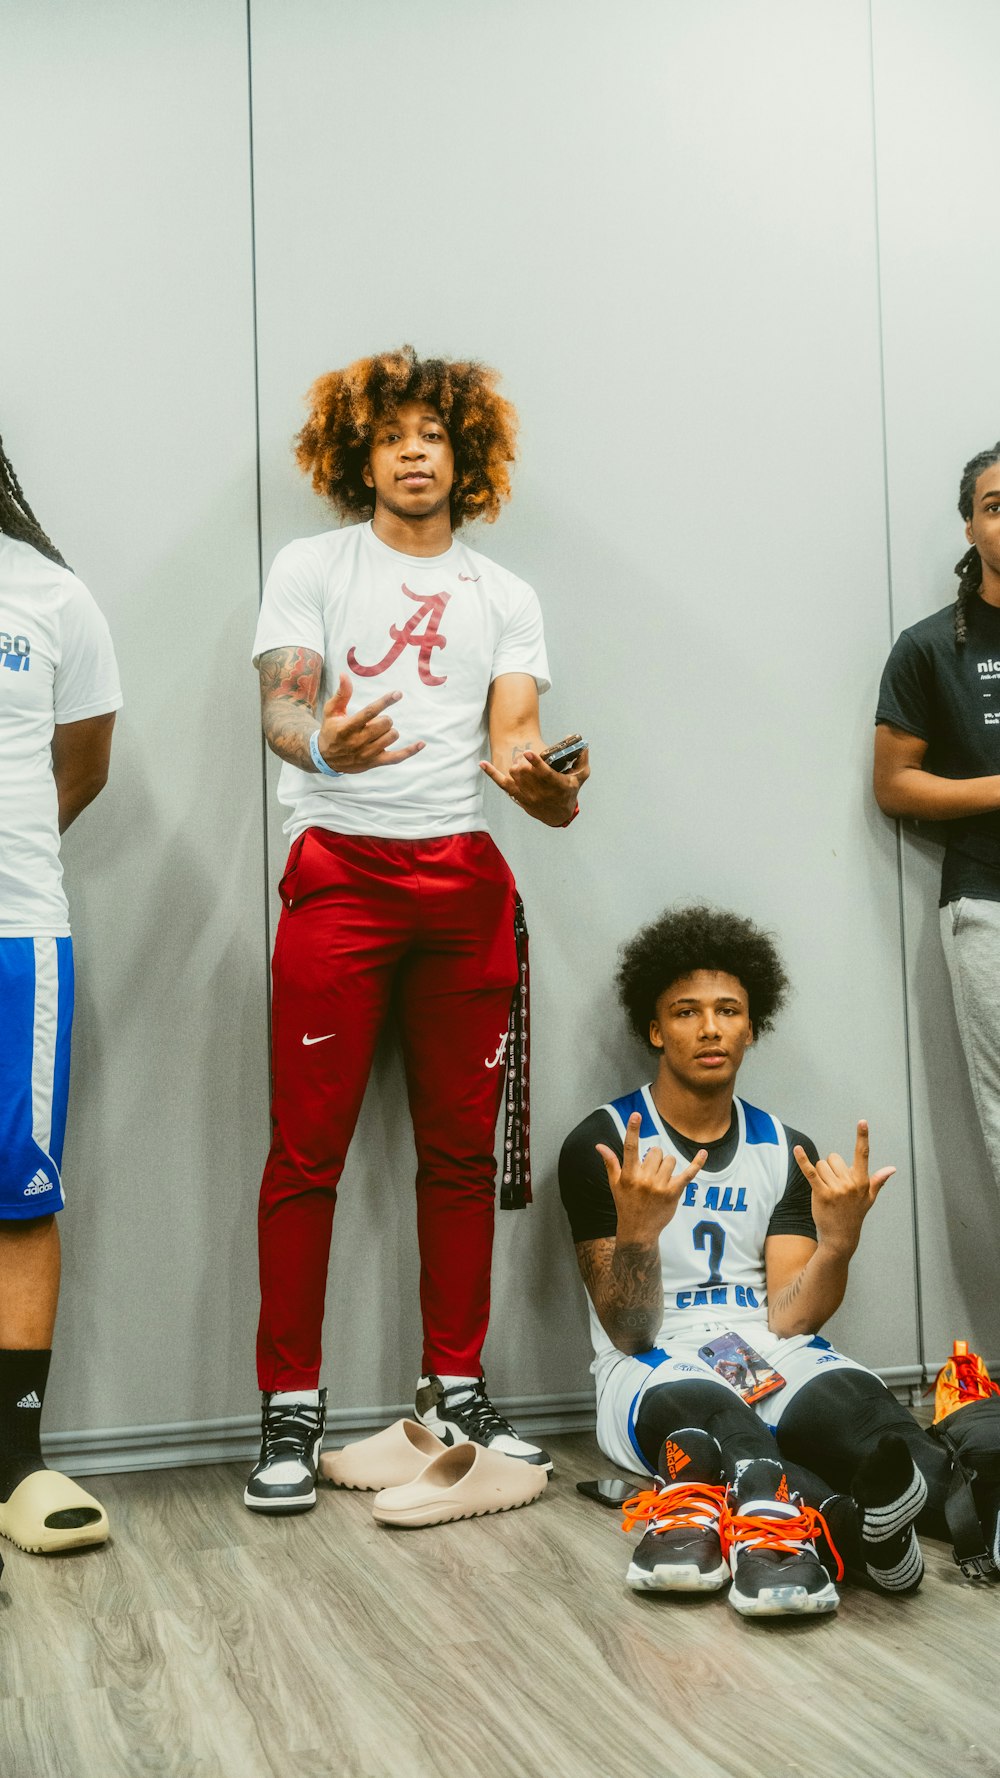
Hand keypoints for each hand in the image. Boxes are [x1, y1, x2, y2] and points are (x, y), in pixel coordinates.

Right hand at [316, 673, 424, 772]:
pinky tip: (422, 743)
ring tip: (379, 732)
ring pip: (391, 737)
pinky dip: (410, 751)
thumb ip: (341, 694)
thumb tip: (345, 675)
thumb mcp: (331, 711)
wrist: (326, 758)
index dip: (385, 701)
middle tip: (376, 721)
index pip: (370, 712)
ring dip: (389, 731)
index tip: (398, 693)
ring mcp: (367, 753)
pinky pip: (397, 758)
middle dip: (385, 718)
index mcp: (347, 727)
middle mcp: (358, 741)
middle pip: (385, 724)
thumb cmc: (331, 730)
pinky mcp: (374, 762)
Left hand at [480, 746, 589, 826]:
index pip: (544, 773)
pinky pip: (502, 784)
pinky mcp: (518, 797)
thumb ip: (582, 759)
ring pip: (515, 777)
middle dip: (523, 763)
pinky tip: (482, 763)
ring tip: (519, 763)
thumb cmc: (570, 792)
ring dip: (515, 767)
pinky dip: (492, 773)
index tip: (528, 753)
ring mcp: (527, 796)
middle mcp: (541, 792)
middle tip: (524, 757)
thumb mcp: (580, 777)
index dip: (535, 762)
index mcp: (557, 785)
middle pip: (526, 774)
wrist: (558, 814)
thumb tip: (582, 744)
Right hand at [596, 1111, 706, 1242]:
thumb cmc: (626, 1205)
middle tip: (650, 1173)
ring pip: (670, 1160)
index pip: (630, 1148)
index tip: (637, 1115)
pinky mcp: (674, 1193)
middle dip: (654, 1158)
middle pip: (656, 1152)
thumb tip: (599, 1145)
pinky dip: (697, 1163)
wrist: (638, 1231)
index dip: (633, 1130)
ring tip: (660, 1179)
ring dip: (667, 1166)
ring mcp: (660, 1186)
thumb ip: (610, 1162)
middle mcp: (644, 1179)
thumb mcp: (615, 1184)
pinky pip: (689, 1173)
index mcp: (629, 1175)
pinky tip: (703, 1153)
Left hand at [792, 1121, 895, 1256]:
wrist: (841, 1237)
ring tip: (827, 1191)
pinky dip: (803, 1160)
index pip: (862, 1154)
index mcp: (862, 1181)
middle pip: (833, 1158)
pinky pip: (811, 1172)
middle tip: (835, 1187)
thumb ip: (878, 1180)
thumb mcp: (869, 1199)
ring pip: (821, 1165)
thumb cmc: (855, 1215)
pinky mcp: (821, 1193)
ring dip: (821, 1175)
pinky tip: (797, 1149)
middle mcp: (850, 1183)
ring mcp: (836, 1189)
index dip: (862, 1137)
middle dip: (831, 1169)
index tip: (862, 1122)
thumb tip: (892, 1169)